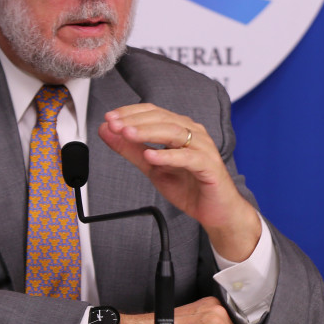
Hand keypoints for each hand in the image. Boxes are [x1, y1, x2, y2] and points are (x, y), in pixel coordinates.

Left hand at [99, 103, 260, 261]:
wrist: (216, 211)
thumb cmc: (190, 187)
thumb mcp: (152, 168)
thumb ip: (130, 149)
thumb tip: (106, 131)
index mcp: (180, 129)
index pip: (153, 112)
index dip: (130, 112)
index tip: (109, 118)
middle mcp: (193, 133)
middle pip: (162, 118)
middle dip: (135, 120)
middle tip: (114, 125)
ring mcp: (203, 148)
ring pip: (174, 132)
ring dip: (148, 132)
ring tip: (128, 134)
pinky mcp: (209, 166)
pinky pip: (188, 157)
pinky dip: (168, 156)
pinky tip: (152, 156)